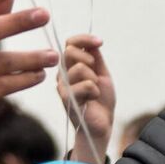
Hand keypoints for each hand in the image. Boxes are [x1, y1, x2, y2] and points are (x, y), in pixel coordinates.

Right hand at [58, 35, 115, 163]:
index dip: (84, 39)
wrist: (102, 125)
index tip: (99, 42)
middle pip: (70, 51)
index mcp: (70, 66)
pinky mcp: (67, 99)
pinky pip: (86, 85)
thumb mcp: (101, 73)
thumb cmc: (100, 100)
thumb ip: (95, 57)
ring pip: (79, 68)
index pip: (70, 43)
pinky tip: (93, 99)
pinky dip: (96, 91)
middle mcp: (63, 74)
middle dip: (89, 60)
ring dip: (94, 80)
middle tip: (95, 74)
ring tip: (94, 91)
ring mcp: (63, 86)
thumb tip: (93, 42)